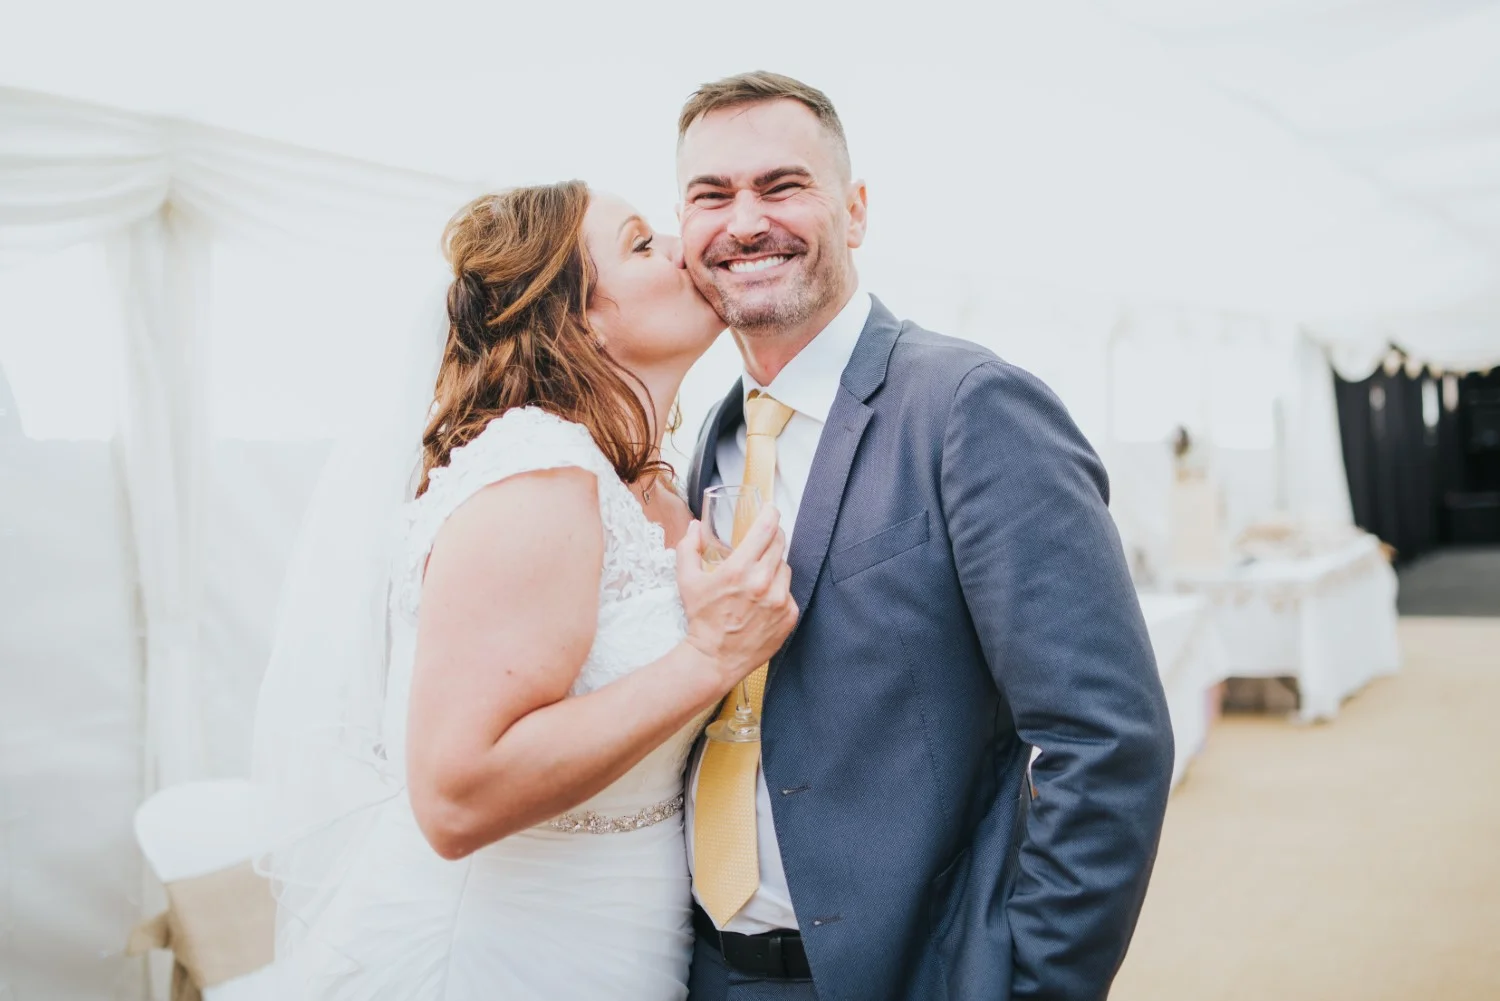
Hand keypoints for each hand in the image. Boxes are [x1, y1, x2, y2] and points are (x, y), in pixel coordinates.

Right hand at [675, 506, 797, 690]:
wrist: (715, 658)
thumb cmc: (701, 619)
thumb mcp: (687, 581)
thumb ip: (688, 548)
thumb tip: (693, 526)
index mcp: (739, 570)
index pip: (766, 529)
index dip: (771, 513)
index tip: (770, 509)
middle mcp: (763, 583)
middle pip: (780, 544)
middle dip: (772, 538)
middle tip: (761, 542)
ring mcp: (779, 600)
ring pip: (785, 567)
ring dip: (774, 566)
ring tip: (756, 579)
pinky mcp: (789, 615)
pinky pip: (788, 591)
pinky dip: (778, 590)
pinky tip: (763, 600)